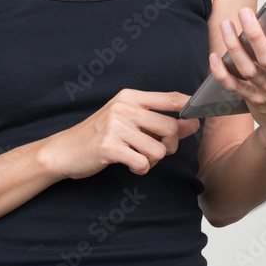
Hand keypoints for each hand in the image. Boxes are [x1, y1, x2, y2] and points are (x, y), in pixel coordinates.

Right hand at [42, 89, 200, 179]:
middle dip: (170, 145)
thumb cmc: (100, 135)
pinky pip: (143, 163)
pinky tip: (129, 165)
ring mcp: (115, 126)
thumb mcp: (128, 121)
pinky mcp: (109, 146)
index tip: (201, 118)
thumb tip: (193, 122)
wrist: (64, 150)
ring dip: (153, 161)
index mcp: (130, 96)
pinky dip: (141, 169)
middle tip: (156, 150)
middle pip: (170, 127)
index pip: (172, 98)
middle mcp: (124, 107)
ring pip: (159, 149)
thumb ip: (159, 121)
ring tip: (138, 158)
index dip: (192, 108)